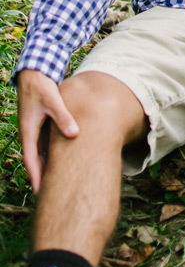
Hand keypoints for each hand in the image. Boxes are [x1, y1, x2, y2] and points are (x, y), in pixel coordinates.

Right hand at [17, 69, 78, 193]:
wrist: (33, 72)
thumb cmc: (41, 86)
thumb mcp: (53, 101)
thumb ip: (63, 117)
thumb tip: (73, 134)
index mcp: (28, 130)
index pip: (31, 160)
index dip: (36, 176)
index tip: (41, 192)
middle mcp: (29, 132)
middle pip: (36, 160)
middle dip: (42, 176)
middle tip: (50, 195)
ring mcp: (34, 128)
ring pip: (40, 152)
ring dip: (46, 166)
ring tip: (56, 182)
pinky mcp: (40, 123)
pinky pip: (44, 143)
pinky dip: (50, 153)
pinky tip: (60, 159)